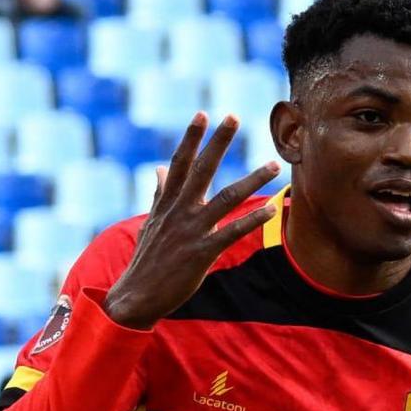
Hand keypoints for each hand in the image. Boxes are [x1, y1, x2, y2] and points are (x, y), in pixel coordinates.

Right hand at [101, 114, 280, 330]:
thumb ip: (158, 194)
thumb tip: (159, 168)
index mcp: (167, 203)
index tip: (203, 114)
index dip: (191, 138)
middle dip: (218, 142)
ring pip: (226, 198)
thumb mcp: (150, 223)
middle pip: (202, 169)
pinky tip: (271, 209)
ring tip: (273, 164)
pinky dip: (252, 220)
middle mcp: (179, 212)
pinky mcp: (202, 253)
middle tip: (234, 116)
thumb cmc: (146, 261)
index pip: (180, 163)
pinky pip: (232, 232)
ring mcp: (191, 231)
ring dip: (252, 180)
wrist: (136, 296)